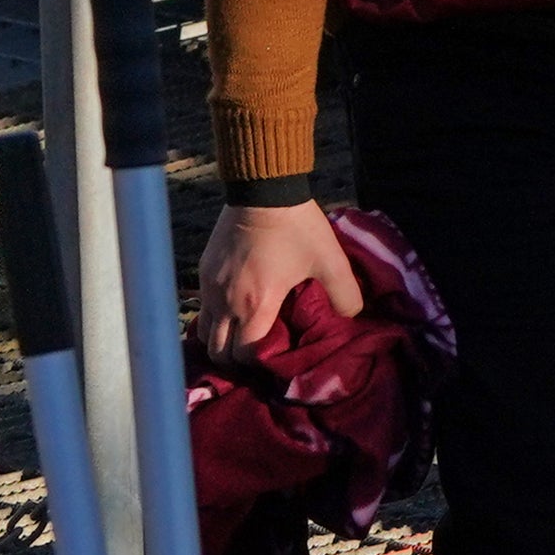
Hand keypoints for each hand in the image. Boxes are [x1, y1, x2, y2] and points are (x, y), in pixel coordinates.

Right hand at [197, 200, 361, 362]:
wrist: (263, 191)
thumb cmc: (297, 228)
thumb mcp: (330, 260)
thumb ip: (345, 294)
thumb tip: (351, 317)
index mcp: (257, 305)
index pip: (245, 354)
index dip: (259, 362)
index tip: (275, 356)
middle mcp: (226, 302)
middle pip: (219, 352)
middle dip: (235, 360)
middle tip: (256, 354)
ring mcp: (210, 288)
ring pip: (205, 332)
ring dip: (221, 341)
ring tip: (241, 336)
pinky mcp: (203, 272)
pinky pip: (202, 307)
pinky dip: (214, 318)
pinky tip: (233, 310)